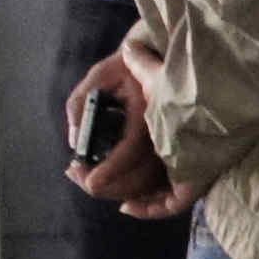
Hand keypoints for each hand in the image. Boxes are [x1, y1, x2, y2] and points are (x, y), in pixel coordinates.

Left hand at [66, 39, 198, 218]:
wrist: (163, 57)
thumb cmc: (129, 63)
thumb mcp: (99, 74)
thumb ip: (80, 104)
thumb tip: (76, 141)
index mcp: (149, 113)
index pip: (127, 154)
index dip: (105, 174)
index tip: (87, 179)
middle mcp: (168, 135)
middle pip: (137, 180)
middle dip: (103, 186)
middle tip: (76, 175)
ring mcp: (178, 147)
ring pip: (151, 187)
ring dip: (119, 193)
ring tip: (90, 181)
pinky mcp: (182, 156)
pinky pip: (168, 190)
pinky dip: (147, 202)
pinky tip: (126, 202)